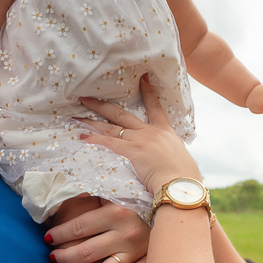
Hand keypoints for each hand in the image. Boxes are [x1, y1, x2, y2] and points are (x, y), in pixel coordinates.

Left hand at [45, 199, 150, 262]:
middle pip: (86, 251)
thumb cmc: (130, 201)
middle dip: (64, 256)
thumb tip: (63, 198)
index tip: (47, 238)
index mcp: (117, 211)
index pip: (79, 227)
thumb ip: (91, 196)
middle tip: (52, 256)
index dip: (59, 234)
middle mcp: (127, 233)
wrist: (166, 213)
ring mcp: (135, 251)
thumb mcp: (111, 193)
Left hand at [79, 75, 201, 195]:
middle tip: (87, 97)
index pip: (155, 106)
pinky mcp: (131, 151)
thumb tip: (169, 159)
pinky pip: (108, 142)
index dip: (148, 91)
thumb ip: (171, 154)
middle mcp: (150, 131)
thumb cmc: (185, 178)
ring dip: (92, 121)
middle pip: (122, 114)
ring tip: (77, 116)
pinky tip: (83, 137)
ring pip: (111, 127)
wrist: (181, 185)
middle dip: (103, 105)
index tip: (143, 78)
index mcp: (165, 131)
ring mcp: (139, 140)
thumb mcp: (181, 159)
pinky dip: (95, 139)